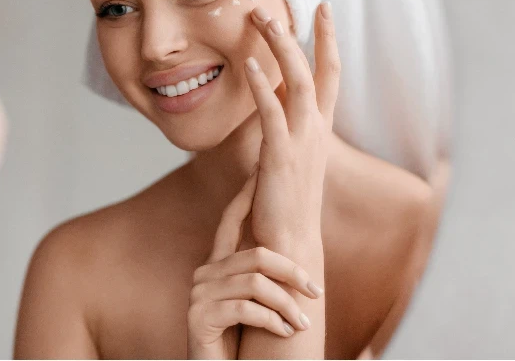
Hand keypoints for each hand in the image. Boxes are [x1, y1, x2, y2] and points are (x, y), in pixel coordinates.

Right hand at [187, 167, 323, 358]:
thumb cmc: (240, 344)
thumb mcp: (254, 306)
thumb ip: (262, 279)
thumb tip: (292, 251)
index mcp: (216, 266)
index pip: (230, 220)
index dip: (246, 195)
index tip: (262, 171)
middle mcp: (204, 274)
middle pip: (256, 254)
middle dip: (293, 272)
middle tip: (316, 293)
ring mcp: (198, 295)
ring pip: (256, 282)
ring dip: (287, 305)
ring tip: (301, 324)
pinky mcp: (199, 317)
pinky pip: (246, 308)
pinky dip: (272, 321)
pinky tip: (283, 332)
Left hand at [244, 2, 339, 250]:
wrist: (290, 245)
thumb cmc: (284, 203)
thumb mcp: (287, 157)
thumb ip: (282, 127)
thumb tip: (270, 101)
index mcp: (319, 130)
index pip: (330, 75)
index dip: (327, 41)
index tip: (322, 11)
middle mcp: (316, 131)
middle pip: (319, 70)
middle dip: (304, 35)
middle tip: (286, 5)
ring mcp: (301, 142)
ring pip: (298, 82)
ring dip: (281, 49)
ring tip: (263, 20)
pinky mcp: (280, 157)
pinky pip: (272, 113)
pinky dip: (262, 86)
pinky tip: (249, 65)